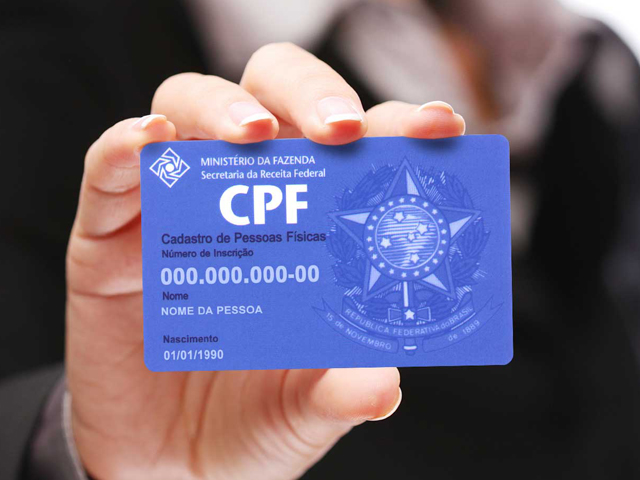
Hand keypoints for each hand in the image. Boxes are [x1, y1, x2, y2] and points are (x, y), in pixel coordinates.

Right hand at [66, 43, 464, 479]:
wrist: (169, 464)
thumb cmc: (252, 420)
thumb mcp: (307, 409)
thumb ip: (342, 392)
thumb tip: (382, 384)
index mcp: (307, 226)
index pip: (352, 151)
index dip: (394, 127)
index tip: (438, 126)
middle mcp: (243, 200)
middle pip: (272, 98)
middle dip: (310, 95)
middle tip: (342, 129)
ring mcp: (175, 209)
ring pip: (187, 107)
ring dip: (221, 108)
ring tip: (252, 134)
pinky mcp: (108, 236)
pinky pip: (108, 172)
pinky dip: (124, 148)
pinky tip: (151, 142)